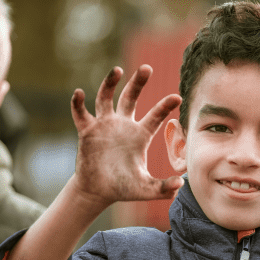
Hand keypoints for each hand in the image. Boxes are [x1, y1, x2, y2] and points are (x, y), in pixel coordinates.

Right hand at [70, 65, 183, 205]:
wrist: (98, 191)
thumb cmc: (123, 187)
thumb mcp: (145, 189)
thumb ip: (162, 187)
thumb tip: (181, 185)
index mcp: (140, 135)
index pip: (155, 116)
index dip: (165, 106)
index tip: (177, 98)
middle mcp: (123, 125)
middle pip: (131, 97)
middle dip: (138, 82)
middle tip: (147, 68)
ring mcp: (104, 125)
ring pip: (106, 98)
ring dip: (110, 83)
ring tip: (116, 70)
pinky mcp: (87, 131)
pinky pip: (81, 113)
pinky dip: (78, 103)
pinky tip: (78, 93)